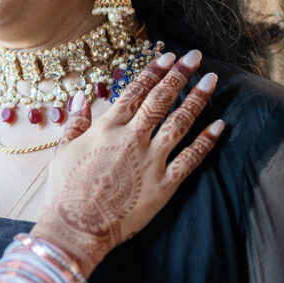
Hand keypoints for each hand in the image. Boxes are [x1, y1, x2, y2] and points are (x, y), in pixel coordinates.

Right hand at [32, 49, 222, 274]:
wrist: (77, 226)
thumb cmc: (66, 189)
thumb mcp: (63, 150)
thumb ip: (76, 122)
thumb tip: (81, 96)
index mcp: (108, 128)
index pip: (135, 92)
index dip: (153, 72)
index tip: (167, 56)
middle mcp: (133, 139)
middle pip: (160, 100)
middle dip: (179, 76)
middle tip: (195, 57)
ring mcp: (151, 161)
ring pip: (179, 123)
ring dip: (197, 99)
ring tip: (211, 81)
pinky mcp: (164, 185)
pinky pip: (191, 159)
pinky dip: (206, 141)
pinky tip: (219, 125)